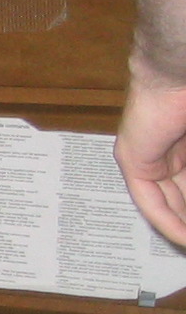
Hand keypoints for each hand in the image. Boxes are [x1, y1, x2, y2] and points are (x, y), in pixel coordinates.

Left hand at [116, 71, 185, 246]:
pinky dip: (166, 221)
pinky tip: (182, 238)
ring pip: (168, 203)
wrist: (179, 74)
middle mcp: (168, 153)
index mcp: (185, 146)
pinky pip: (149, 201)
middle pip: (182, 197)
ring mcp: (148, 156)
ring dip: (183, 226)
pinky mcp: (132, 160)